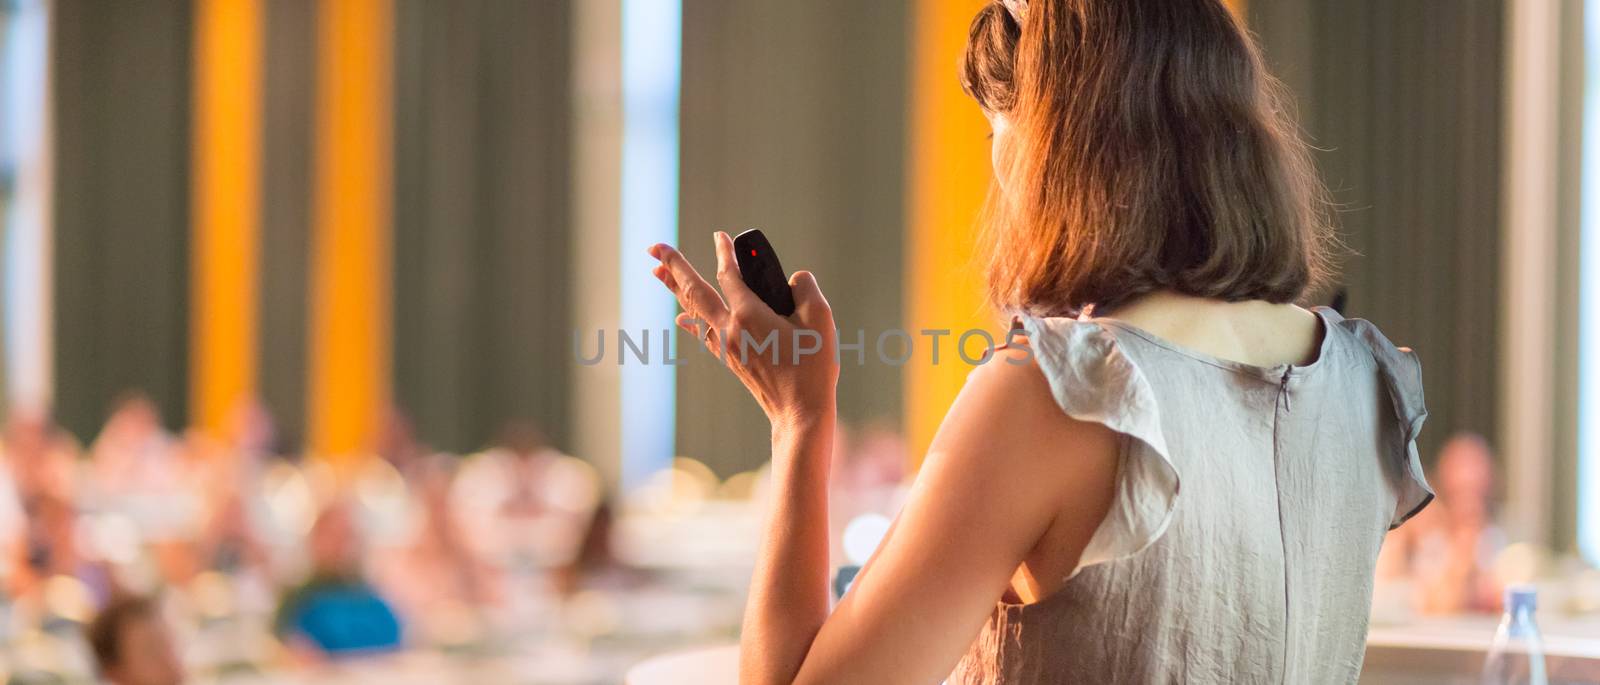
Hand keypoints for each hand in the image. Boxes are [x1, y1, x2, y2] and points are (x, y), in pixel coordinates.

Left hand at [648, 232, 837, 427]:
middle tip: (654, 248)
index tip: (720, 235)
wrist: (799, 413)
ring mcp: (725, 347)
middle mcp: (729, 329)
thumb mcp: (820, 320)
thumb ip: (805, 289)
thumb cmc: (812, 368)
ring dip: (675, 288)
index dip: (725, 252)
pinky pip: (703, 333)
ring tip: (658, 271)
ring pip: (693, 310)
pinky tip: (681, 316)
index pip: (730, 274)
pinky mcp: (730, 360)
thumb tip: (793, 279)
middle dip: (675, 266)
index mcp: (748, 315)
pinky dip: (691, 319)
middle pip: (694, 291)